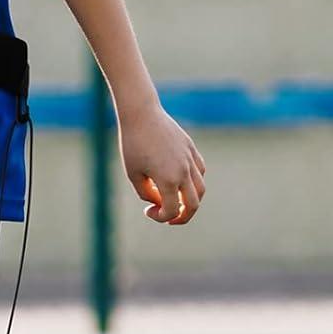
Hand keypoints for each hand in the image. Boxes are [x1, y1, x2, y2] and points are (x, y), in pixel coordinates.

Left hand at [120, 100, 205, 224]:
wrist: (141, 114)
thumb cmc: (132, 144)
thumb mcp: (133, 173)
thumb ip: (146, 193)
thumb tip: (160, 202)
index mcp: (168, 179)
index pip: (172, 210)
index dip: (160, 217)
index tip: (148, 210)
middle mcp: (183, 171)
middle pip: (193, 205)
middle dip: (182, 217)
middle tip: (169, 219)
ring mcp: (190, 159)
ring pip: (200, 188)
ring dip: (190, 200)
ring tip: (176, 201)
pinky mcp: (191, 149)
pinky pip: (199, 171)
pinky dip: (193, 182)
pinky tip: (179, 181)